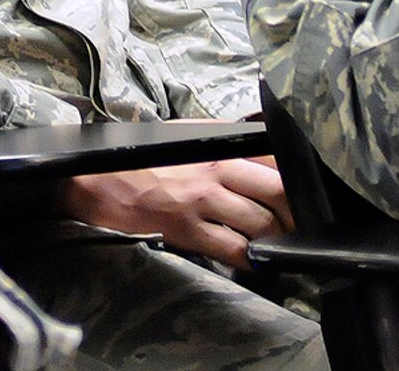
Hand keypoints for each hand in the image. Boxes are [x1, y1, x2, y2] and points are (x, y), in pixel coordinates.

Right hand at [58, 158, 293, 268]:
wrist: (94, 179)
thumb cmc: (137, 157)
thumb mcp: (180, 137)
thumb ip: (217, 140)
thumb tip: (256, 144)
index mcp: (214, 145)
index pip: (271, 156)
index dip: (294, 177)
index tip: (304, 191)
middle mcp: (214, 169)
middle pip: (276, 190)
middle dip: (295, 212)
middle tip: (300, 225)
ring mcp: (201, 201)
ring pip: (259, 222)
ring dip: (275, 238)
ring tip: (279, 246)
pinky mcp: (187, 231)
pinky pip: (232, 249)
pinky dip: (249, 259)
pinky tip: (254, 262)